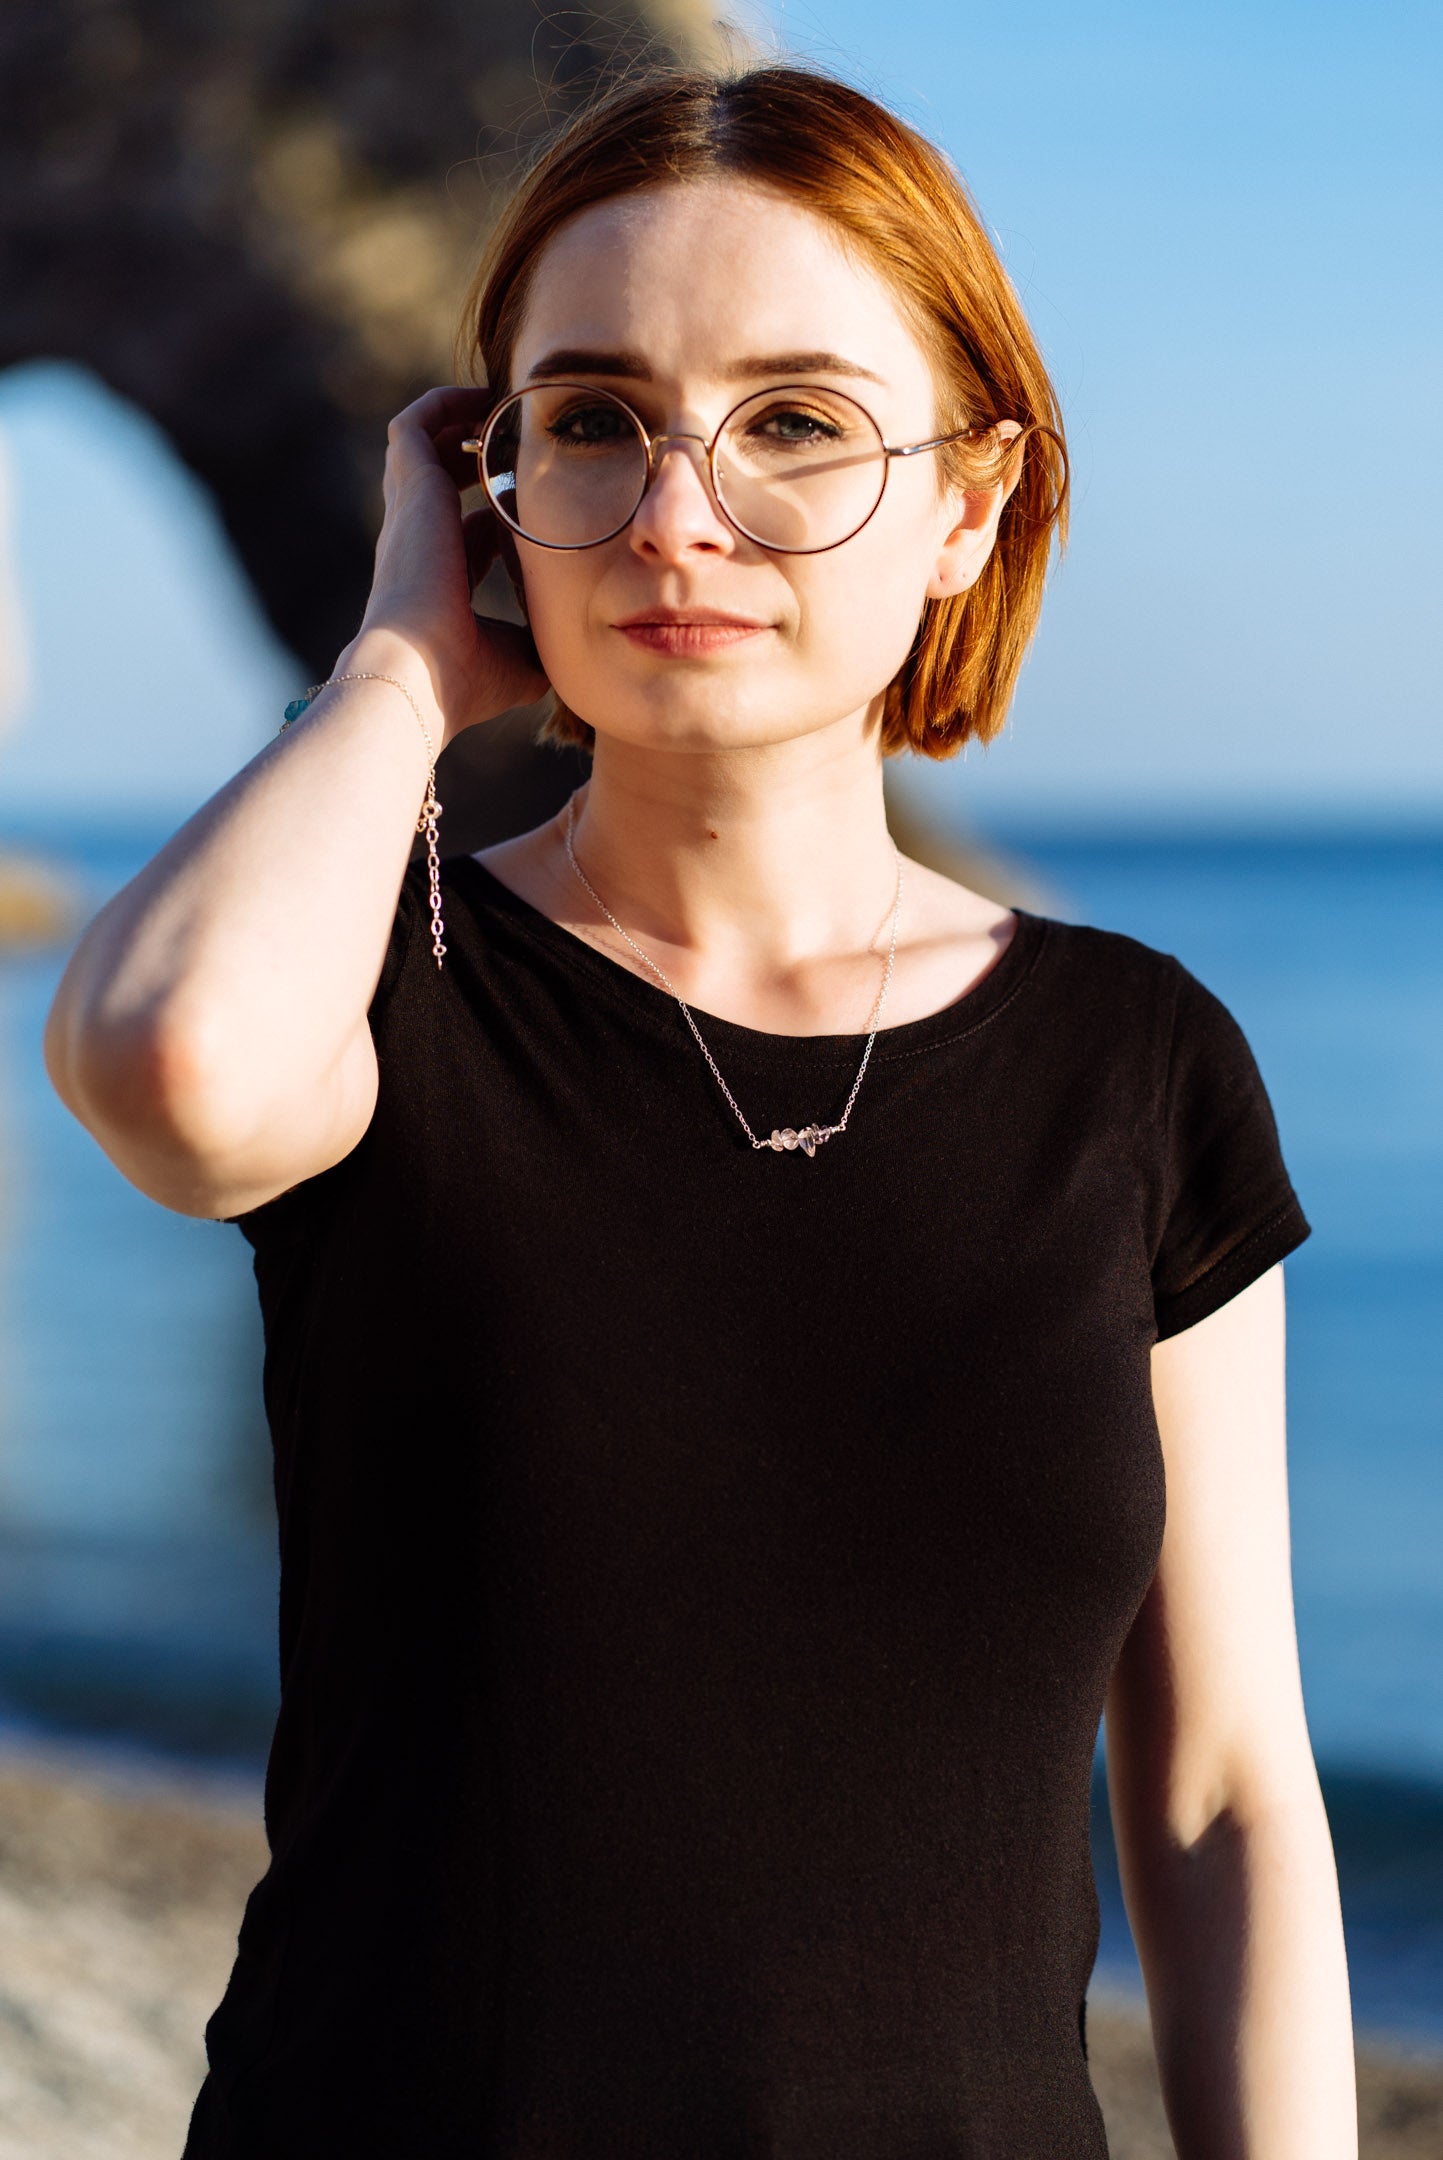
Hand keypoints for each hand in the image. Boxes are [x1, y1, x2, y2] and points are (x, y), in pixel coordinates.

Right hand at [345, 385, 550, 749]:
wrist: (420, 672)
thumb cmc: (466, 679)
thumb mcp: (521, 661)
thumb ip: (547, 641)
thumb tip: (582, 644)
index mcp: (445, 582)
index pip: (471, 534)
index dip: (502, 516)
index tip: (542, 505)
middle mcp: (421, 542)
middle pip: (443, 483)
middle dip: (479, 458)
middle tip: (523, 442)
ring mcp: (411, 513)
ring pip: (425, 445)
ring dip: (462, 423)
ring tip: (505, 409)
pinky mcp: (410, 487)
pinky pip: (415, 424)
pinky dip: (445, 404)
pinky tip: (486, 399)